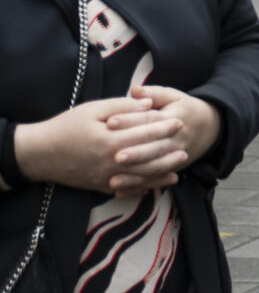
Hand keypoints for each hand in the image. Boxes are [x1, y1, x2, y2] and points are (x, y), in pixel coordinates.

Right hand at [17, 92, 190, 195]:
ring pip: (142, 176)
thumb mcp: (92, 109)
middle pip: (148, 156)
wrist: (37, 154)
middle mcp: (112, 161)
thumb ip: (122, 106)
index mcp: (111, 139)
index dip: (163, 126)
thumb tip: (149, 104)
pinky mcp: (101, 186)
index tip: (179, 121)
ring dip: (163, 170)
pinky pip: (129, 188)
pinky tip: (158, 182)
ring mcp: (106, 177)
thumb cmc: (64, 127)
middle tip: (186, 144)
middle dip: (169, 150)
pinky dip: (145, 186)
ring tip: (180, 164)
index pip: (145, 133)